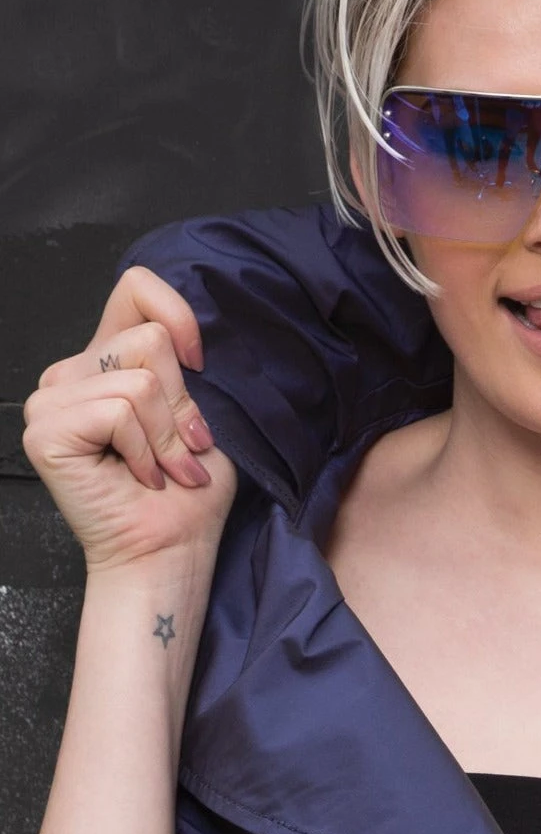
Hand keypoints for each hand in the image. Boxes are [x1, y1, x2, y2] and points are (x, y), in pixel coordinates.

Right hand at [22, 267, 236, 572]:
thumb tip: (194, 334)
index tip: (201, 365)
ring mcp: (52, 400)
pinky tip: (142, 477)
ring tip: (167, 468)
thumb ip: (186, 361)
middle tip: (184, 447)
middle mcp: (72, 371)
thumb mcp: (203, 407)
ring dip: (168, 433)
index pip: (137, 286)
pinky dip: (146, 449)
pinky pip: (118, 411)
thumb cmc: (190, 488)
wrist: (172, 547)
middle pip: (149, 337)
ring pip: (141, 378)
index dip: (179, 315)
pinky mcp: (45, 431)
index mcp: (108, 358)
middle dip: (184, 400)